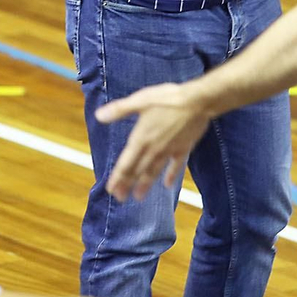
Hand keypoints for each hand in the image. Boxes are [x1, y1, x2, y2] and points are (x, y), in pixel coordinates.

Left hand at [95, 84, 208, 201]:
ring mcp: (169, 150)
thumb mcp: (140, 100)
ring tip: (138, 197)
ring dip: (145, 185)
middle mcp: (154, 148)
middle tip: (120, 198)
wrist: (197, 102)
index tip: (111, 190)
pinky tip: (168, 184)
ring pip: (154, 171)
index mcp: (141, 138)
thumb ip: (120, 110)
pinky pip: (176, 166)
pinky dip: (171, 176)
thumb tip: (99, 116)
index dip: (118, 177)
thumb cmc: (167, 99)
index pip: (126, 163)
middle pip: (138, 171)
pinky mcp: (183, 149)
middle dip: (128, 185)